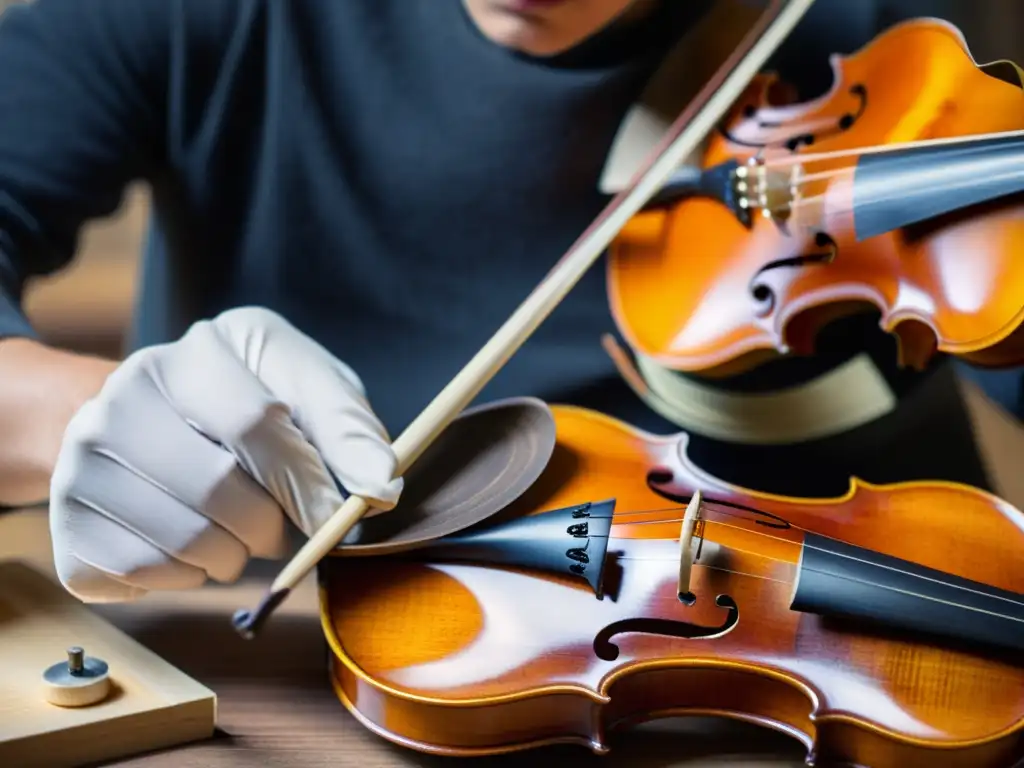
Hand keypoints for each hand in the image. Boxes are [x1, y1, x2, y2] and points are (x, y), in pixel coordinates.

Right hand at [49, 306, 401, 601]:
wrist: (144, 425)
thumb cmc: (245, 407)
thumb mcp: (305, 391)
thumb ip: (347, 428)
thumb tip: (381, 487)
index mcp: (198, 351)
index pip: (258, 423)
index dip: (308, 481)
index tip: (340, 515)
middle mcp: (126, 393)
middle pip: (219, 490)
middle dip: (271, 525)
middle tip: (280, 525)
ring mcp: (84, 457)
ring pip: (185, 542)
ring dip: (234, 556)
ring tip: (234, 529)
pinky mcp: (65, 520)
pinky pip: (145, 574)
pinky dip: (188, 576)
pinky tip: (190, 543)